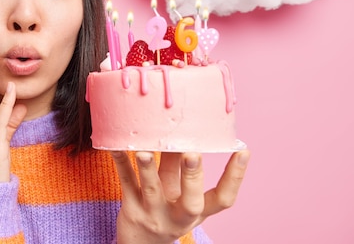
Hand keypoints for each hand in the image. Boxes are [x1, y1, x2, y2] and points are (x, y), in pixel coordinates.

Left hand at [111, 150, 249, 243]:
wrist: (140, 243)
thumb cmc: (165, 209)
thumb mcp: (179, 194)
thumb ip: (181, 167)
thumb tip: (184, 127)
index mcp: (198, 211)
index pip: (224, 199)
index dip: (235, 177)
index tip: (243, 150)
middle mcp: (178, 217)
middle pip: (190, 201)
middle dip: (192, 176)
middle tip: (192, 153)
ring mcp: (153, 214)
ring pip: (152, 190)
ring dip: (148, 169)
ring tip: (145, 150)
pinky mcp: (130, 209)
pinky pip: (126, 183)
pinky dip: (121, 163)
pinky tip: (115, 146)